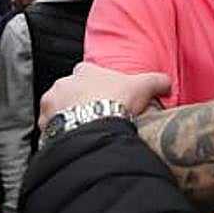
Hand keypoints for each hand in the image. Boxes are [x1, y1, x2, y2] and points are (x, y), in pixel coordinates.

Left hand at [39, 63, 171, 129]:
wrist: (95, 126)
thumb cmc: (116, 102)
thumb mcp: (143, 86)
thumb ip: (157, 81)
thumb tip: (168, 83)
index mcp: (84, 71)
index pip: (86, 72)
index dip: (95, 84)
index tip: (103, 95)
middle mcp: (63, 84)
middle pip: (69, 91)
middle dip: (77, 101)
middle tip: (93, 116)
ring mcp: (51, 103)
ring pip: (56, 109)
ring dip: (65, 117)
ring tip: (82, 131)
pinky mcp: (45, 124)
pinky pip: (49, 128)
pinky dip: (57, 134)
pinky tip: (71, 141)